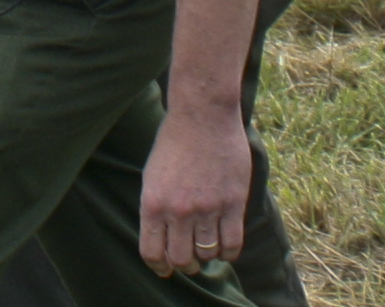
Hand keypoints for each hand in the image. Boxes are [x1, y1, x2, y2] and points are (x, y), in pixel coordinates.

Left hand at [139, 104, 251, 276]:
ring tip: (208, 247)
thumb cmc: (174, 142)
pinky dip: (228, 252)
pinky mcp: (232, 203)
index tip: (166, 268)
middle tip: (191, 260)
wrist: (202, 116)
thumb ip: (157, 207)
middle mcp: (178, 211)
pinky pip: (232, 243)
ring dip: (207, 256)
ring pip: (207, 254)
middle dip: (185, 264)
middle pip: (181, 260)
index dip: (160, 266)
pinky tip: (226, 246)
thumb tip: (163, 237)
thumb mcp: (152, 176)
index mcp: (153, 204)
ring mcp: (207, 208)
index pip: (152, 253)